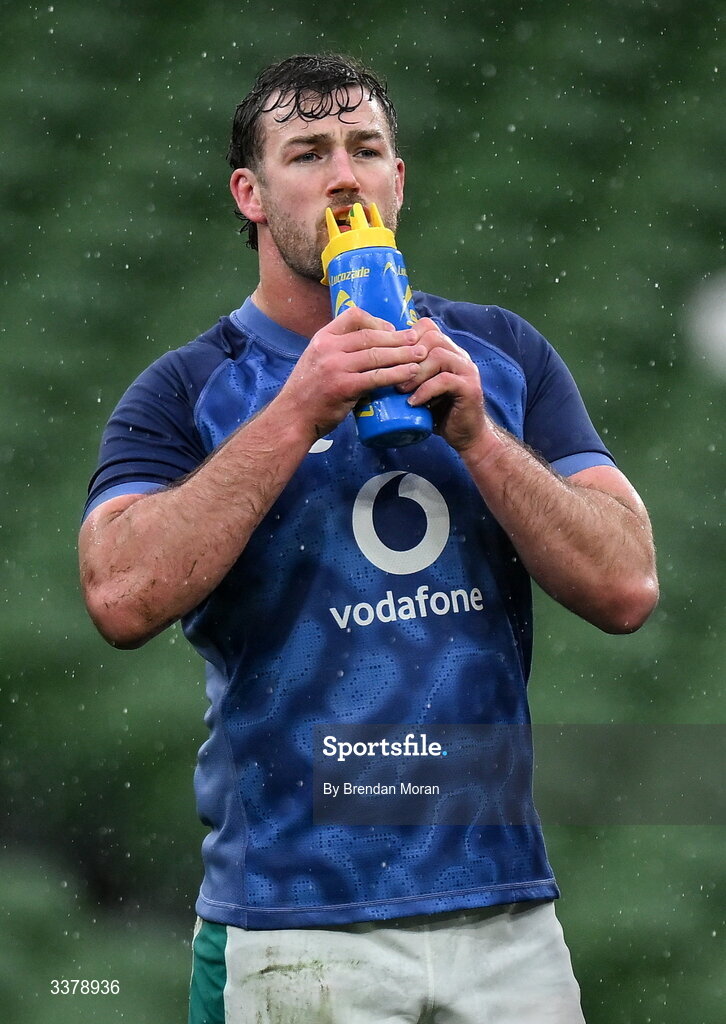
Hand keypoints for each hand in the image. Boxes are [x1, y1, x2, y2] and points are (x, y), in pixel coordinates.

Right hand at [280, 305, 427, 438]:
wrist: (292, 417)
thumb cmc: (308, 392)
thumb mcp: (317, 361)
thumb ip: (338, 351)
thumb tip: (368, 346)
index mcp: (322, 338)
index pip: (353, 316)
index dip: (377, 321)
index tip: (392, 328)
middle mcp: (328, 348)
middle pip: (370, 336)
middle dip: (398, 337)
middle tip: (417, 339)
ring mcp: (336, 367)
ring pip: (377, 354)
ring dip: (403, 354)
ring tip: (421, 354)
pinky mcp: (344, 387)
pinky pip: (377, 377)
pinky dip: (397, 374)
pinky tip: (410, 373)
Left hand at [399, 318, 487, 451]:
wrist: (465, 435)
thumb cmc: (438, 412)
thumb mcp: (420, 388)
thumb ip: (408, 373)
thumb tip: (374, 365)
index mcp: (448, 350)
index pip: (427, 327)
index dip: (405, 338)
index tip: (389, 358)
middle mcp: (459, 355)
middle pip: (432, 337)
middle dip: (408, 355)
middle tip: (391, 375)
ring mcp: (467, 370)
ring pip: (439, 355)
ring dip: (415, 373)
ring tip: (400, 390)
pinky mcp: (470, 387)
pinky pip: (445, 380)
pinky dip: (425, 390)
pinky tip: (414, 402)